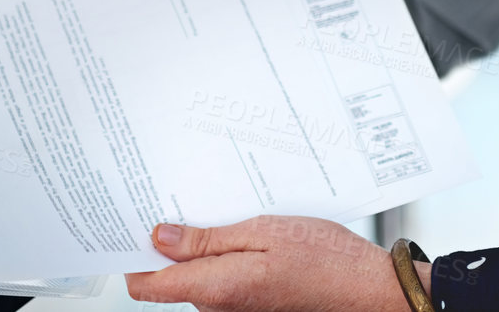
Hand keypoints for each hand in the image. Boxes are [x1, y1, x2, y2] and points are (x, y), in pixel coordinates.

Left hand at [125, 217, 421, 310]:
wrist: (366, 287)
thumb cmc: (325, 259)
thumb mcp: (263, 232)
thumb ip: (206, 240)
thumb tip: (159, 237)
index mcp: (215, 288)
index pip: (146, 285)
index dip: (132, 253)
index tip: (131, 220)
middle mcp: (218, 304)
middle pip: (169, 276)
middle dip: (168, 239)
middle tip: (177, 197)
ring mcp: (234, 304)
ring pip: (195, 271)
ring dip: (198, 241)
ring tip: (218, 206)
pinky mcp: (250, 297)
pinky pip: (220, 273)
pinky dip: (221, 248)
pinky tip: (240, 223)